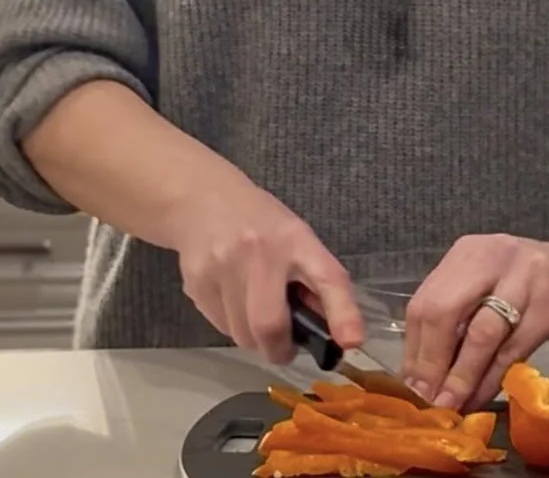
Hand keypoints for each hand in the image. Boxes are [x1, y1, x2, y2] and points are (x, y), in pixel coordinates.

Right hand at [168, 169, 364, 363]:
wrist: (203, 198)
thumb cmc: (260, 222)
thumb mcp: (296, 238)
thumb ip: (314, 279)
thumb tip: (335, 332)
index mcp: (296, 239)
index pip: (326, 277)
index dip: (342, 312)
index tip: (351, 341)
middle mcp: (260, 252)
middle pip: (269, 325)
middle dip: (279, 349)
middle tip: (283, 345)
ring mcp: (224, 267)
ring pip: (242, 335)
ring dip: (253, 337)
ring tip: (254, 310)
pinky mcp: (197, 283)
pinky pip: (221, 327)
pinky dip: (232, 325)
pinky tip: (231, 297)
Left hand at [401, 234, 548, 412]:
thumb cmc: (535, 284)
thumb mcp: (492, 285)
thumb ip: (461, 315)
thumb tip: (425, 371)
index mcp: (469, 252)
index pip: (426, 299)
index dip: (415, 347)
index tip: (410, 386)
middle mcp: (492, 256)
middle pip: (445, 309)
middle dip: (432, 361)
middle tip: (427, 399)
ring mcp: (524, 276)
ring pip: (481, 332)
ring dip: (461, 376)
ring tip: (449, 406)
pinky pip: (513, 347)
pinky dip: (491, 377)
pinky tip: (480, 397)